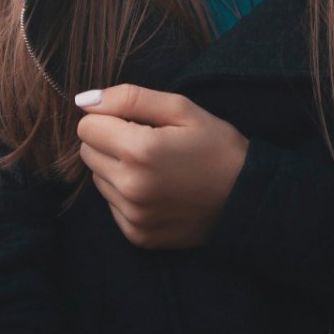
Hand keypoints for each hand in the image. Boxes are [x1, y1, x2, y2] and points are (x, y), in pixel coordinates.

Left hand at [73, 84, 249, 248]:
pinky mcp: (138, 236)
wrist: (249, 199)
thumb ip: (129, 98)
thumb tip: (84, 100)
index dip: (110, 119)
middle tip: (148, 143)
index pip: (86, 126)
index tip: (138, 123)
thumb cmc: (217, 146)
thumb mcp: (181, 108)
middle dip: (109, 142)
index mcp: (140, 150)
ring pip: (97, 179)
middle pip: (87, 153)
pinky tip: (157, 189)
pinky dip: (126, 195)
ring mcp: (133, 216)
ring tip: (155, 167)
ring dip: (116, 169)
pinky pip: (112, 205)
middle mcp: (131, 187)